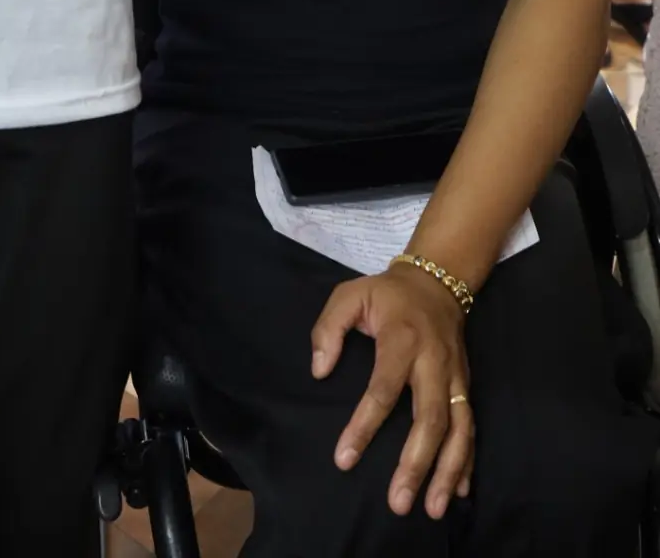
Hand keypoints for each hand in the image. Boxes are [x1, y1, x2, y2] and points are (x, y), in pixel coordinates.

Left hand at [311, 264, 473, 520]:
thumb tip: (319, 371)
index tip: (344, 459)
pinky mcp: (467, 384)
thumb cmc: (387, 295)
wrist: (437, 281)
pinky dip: (467, 460)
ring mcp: (455, 375)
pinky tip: (459, 490)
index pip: (383, 389)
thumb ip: (329, 329)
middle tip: (397, 502)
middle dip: (416, 464)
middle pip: (430, 419)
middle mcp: (434, 362)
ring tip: (433, 508)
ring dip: (448, 471)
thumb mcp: (350, 295)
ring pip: (458, 429)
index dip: (364, 426)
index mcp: (402, 340)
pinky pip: (471, 426)